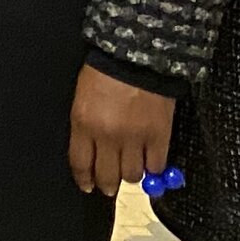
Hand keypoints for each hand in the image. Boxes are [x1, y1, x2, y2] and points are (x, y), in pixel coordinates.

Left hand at [68, 64, 173, 193]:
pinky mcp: (158, 135)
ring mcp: (134, 138)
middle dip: (107, 184)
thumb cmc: (105, 71)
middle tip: (110, 186)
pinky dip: (153, 167)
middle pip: (107, 176)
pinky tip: (150, 160)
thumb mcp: (83, 98)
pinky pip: (156, 165)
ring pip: (132, 175)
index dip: (85, 179)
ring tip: (131, 167)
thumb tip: (91, 154)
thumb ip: (85, 128)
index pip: (81, 164)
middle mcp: (107, 136)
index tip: (88, 186)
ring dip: (131, 175)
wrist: (137, 54)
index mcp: (83, 124)